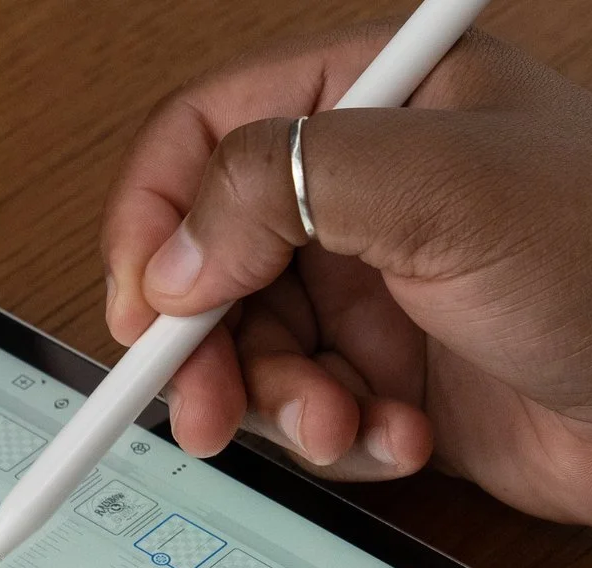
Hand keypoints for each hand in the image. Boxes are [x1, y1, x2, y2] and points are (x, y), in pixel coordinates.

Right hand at [103, 25, 591, 524]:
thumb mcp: (444, 188)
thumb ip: (284, 183)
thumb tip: (174, 255)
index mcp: (379, 104)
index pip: (205, 135)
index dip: (156, 222)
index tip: (147, 307)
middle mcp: (370, 191)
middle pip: (210, 261)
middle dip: (205, 346)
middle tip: (208, 407)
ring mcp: (380, 286)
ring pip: (249, 350)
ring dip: (279, 405)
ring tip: (342, 426)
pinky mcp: (396, 375)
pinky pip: (307, 412)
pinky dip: (338, 441)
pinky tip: (400, 439)